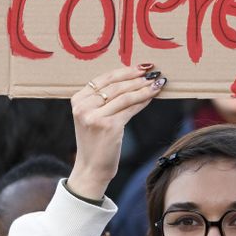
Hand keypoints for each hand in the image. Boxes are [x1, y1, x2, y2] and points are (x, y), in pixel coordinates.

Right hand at [66, 65, 165, 200]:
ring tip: (157, 83)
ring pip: (125, 96)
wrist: (91, 168)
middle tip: (153, 72)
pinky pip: (130, 109)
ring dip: (143, 88)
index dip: (124, 70)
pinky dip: (143, 101)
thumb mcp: (92, 117)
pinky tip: (152, 96)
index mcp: (77, 100)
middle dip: (137, 77)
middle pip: (115, 85)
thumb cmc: (95, 142)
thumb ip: (102, 99)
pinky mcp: (109, 126)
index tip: (141, 66)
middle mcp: (84, 107)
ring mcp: (95, 117)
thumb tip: (132, 79)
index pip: (104, 78)